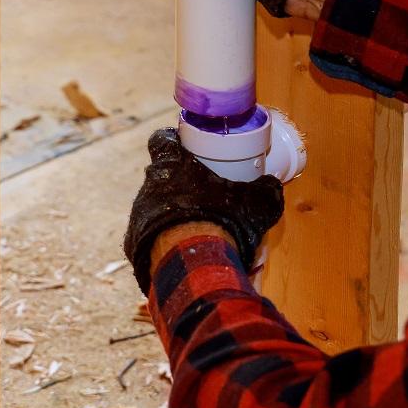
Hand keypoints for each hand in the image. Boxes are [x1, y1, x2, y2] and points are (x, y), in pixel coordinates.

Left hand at [124, 129, 284, 292]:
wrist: (194, 267)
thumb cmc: (222, 224)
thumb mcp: (256, 204)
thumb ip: (266, 191)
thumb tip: (272, 186)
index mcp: (173, 165)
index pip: (162, 140)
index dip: (172, 141)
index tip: (184, 147)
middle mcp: (149, 185)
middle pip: (159, 175)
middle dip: (177, 182)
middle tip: (200, 194)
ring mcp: (139, 215)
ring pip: (153, 206)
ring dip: (170, 213)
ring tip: (194, 227)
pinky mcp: (134, 244)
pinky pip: (149, 236)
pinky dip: (163, 240)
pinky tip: (182, 249)